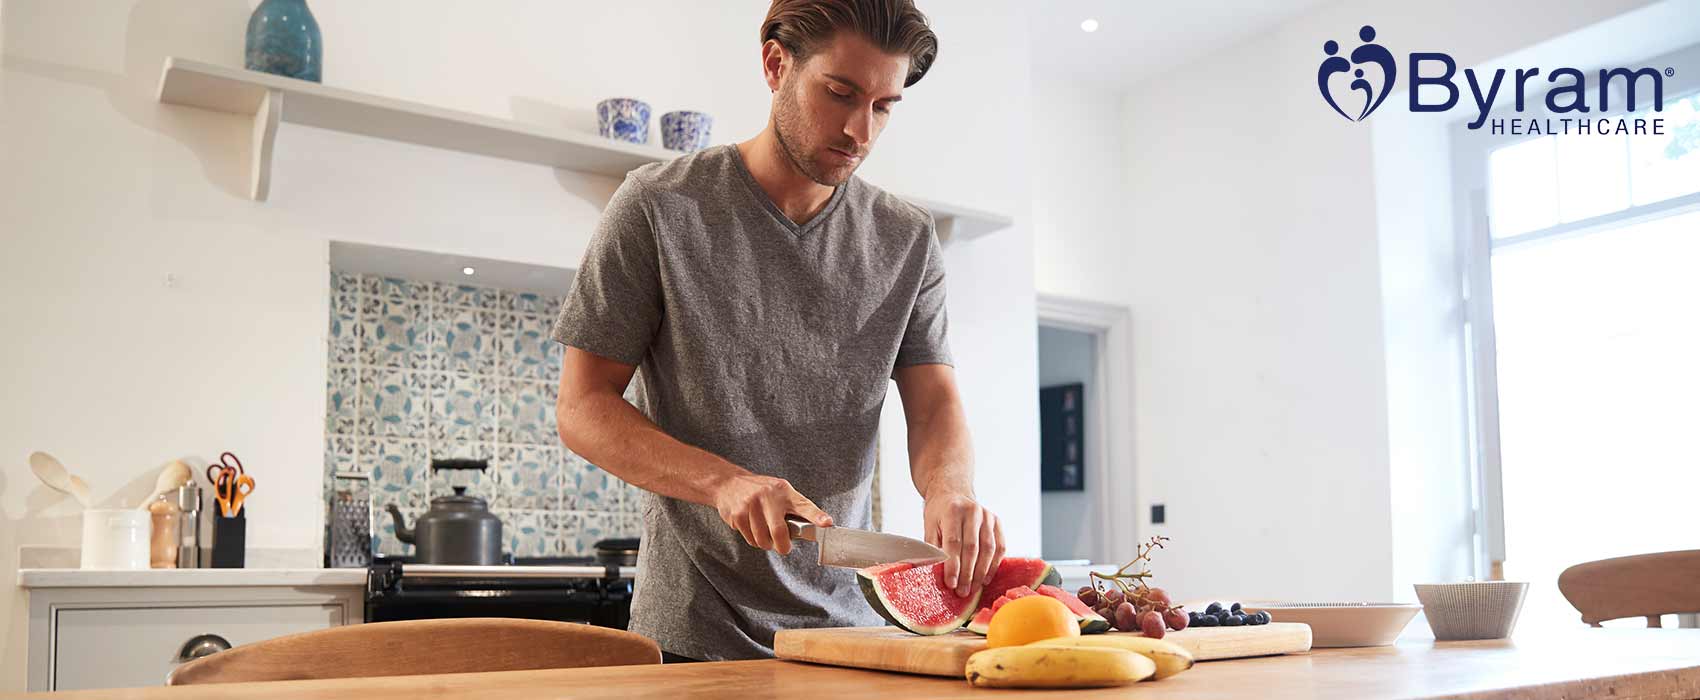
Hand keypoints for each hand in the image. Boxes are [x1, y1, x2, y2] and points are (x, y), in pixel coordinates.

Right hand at [712, 473, 832, 554]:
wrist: (728, 483)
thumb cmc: (759, 491)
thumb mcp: (779, 492)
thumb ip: (792, 508)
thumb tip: (808, 530)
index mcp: (785, 491)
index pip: (804, 505)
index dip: (817, 516)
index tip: (827, 523)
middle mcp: (769, 496)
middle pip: (779, 532)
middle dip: (783, 546)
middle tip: (784, 548)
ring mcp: (752, 504)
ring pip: (763, 539)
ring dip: (766, 543)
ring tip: (764, 533)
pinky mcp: (739, 514)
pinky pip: (750, 539)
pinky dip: (753, 539)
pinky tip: (751, 527)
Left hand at [923, 492, 1005, 596]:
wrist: (953, 493)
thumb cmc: (939, 513)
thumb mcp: (929, 526)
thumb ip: (932, 549)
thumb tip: (931, 574)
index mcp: (953, 510)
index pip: (954, 542)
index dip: (953, 565)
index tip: (951, 584)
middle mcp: (973, 511)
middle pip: (972, 548)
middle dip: (967, 574)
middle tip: (962, 592)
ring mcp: (988, 516)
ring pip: (988, 549)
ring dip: (981, 573)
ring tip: (973, 589)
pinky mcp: (997, 522)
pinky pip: (1000, 547)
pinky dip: (993, 565)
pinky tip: (985, 578)